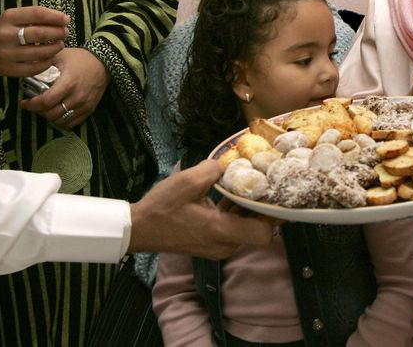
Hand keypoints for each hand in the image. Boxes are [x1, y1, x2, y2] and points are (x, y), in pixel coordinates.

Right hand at [0, 6, 68, 75]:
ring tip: (60, 44)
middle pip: (40, 34)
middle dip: (58, 33)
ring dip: (55, 48)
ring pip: (39, 52)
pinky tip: (50, 58)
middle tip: (65, 33)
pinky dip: (46, 63)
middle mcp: (5, 35)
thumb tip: (62, 20)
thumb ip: (35, 17)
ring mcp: (6, 54)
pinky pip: (33, 68)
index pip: (37, 14)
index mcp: (8, 17)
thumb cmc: (6, 29)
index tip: (66, 20)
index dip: (55, 17)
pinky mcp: (8, 69)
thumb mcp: (15, 17)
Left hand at [21, 48, 109, 126]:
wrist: (103, 63)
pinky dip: (62, 120)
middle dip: (38, 111)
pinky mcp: (89, 110)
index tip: (24, 102)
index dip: (32, 105)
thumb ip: (43, 62)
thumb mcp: (60, 55)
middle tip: (34, 105)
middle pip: (51, 114)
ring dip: (49, 117)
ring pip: (60, 121)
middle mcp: (77, 97)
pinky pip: (72, 123)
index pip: (45, 102)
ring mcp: (84, 105)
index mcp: (68, 83)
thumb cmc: (80, 58)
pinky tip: (57, 112)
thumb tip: (25, 67)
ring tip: (45, 109)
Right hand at [128, 160, 273, 257]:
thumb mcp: (187, 181)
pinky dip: (235, 214)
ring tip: (248, 185)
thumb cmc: (162, 208)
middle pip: (257, 229)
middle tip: (264, 182)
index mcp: (221, 232)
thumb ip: (213, 170)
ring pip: (245, 228)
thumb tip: (229, 165)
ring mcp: (219, 247)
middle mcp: (225, 245)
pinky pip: (233, 229)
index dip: (272, 214)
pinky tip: (229, 195)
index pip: (264, 234)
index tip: (272, 193)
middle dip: (261, 206)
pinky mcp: (212, 244)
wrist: (140, 229)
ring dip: (247, 209)